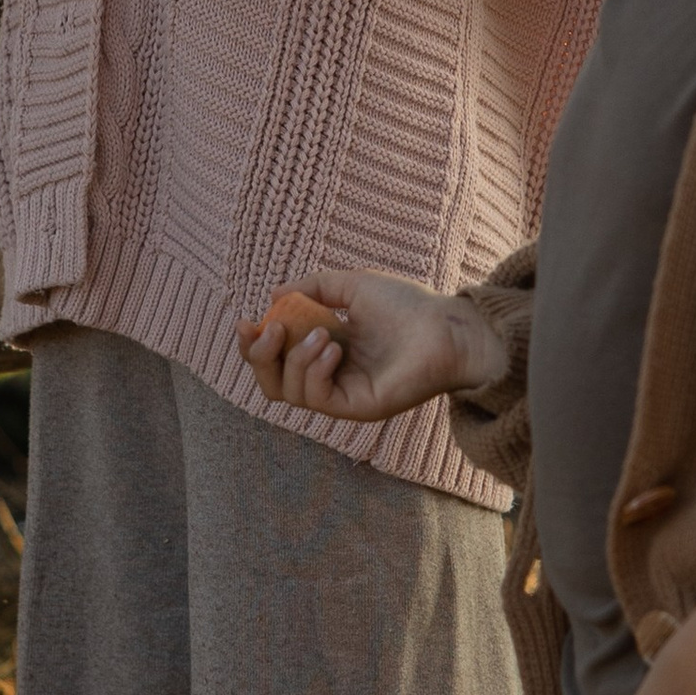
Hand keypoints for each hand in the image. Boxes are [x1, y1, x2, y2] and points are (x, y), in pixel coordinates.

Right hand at [238, 273, 507, 422]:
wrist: (447, 328)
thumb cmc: (408, 306)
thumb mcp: (352, 286)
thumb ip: (313, 288)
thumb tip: (274, 296)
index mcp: (324, 350)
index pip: (275, 359)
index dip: (254, 345)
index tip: (248, 321)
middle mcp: (329, 376)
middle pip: (271, 383)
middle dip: (259, 356)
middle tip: (272, 329)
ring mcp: (342, 395)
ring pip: (288, 392)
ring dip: (296, 357)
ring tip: (324, 333)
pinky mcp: (356, 408)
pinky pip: (316, 399)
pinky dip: (315, 371)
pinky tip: (334, 348)